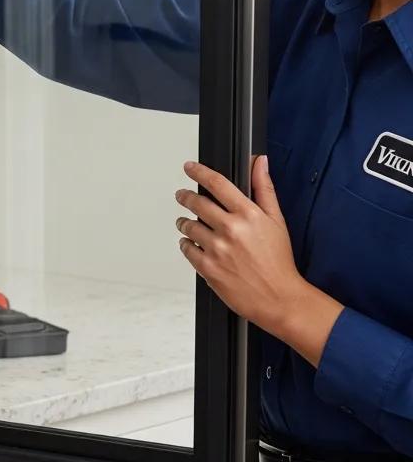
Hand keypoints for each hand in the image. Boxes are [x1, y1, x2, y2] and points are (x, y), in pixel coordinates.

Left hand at [175, 155, 306, 334]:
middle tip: (182, 195)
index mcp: (248, 215)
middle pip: (197, 203)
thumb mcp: (277, 220)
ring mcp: (217, 249)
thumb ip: (264, 188)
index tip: (190, 167)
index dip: (199, 172)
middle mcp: (231, 229)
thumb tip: (259, 162)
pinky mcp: (208, 268)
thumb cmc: (278, 261)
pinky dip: (186, 244)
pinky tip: (191, 243)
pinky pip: (187, 249)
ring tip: (186, 223)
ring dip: (184, 222)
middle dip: (185, 197)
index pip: (217, 183)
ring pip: (188, 226)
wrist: (279, 299)